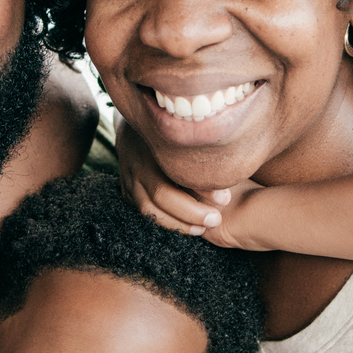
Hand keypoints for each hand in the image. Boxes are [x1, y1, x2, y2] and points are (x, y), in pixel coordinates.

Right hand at [116, 121, 242, 239]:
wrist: (137, 125)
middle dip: (188, 215)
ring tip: (202, 228)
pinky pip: (146, 212)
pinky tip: (187, 223)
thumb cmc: (172, 132)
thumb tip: (224, 198)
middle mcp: (134, 169)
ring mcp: (128, 182)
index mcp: (147, 152)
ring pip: (148, 212)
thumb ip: (200, 167)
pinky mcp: (128, 192)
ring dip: (176, 224)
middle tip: (215, 220)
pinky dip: (167, 220)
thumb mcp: (186, 142)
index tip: (223, 202)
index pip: (165, 188)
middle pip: (157, 201)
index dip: (192, 201)